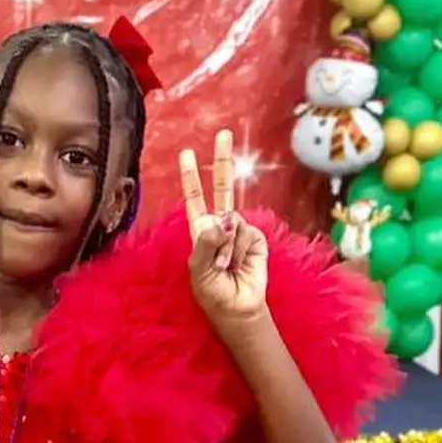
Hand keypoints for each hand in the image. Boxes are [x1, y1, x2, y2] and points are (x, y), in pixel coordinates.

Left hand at [180, 129, 268, 328]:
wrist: (237, 308)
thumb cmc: (213, 293)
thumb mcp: (198, 271)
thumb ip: (206, 243)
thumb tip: (224, 219)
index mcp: (201, 230)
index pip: (195, 198)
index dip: (191, 177)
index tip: (186, 153)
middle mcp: (220, 226)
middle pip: (222, 188)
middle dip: (222, 161)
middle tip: (223, 133)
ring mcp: (239, 231)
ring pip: (233, 221)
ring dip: (227, 248)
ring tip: (225, 267)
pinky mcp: (255, 238)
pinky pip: (246, 234)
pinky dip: (240, 250)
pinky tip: (239, 264)